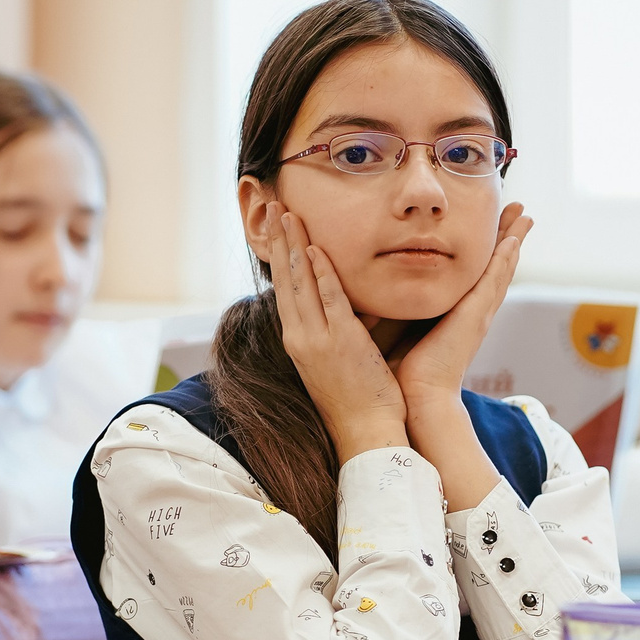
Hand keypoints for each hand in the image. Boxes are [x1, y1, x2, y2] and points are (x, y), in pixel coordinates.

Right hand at [258, 202, 409, 462]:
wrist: (365, 433)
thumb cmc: (357, 400)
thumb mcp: (336, 360)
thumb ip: (337, 328)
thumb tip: (348, 301)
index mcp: (298, 341)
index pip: (284, 290)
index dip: (279, 256)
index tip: (277, 227)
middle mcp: (301, 338)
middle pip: (284, 279)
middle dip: (278, 240)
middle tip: (273, 205)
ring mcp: (318, 340)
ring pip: (300, 283)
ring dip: (293, 245)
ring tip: (287, 213)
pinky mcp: (341, 342)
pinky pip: (329, 299)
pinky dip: (320, 272)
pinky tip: (314, 248)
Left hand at [393, 202, 531, 419]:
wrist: (419, 397)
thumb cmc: (407, 371)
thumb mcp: (402, 329)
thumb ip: (397, 309)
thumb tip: (374, 293)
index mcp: (458, 314)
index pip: (477, 273)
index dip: (487, 248)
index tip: (494, 223)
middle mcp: (474, 311)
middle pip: (497, 266)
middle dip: (508, 236)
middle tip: (519, 209)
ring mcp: (479, 313)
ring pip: (501, 268)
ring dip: (514, 240)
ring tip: (525, 215)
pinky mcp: (477, 316)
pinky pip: (494, 281)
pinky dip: (505, 259)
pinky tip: (513, 239)